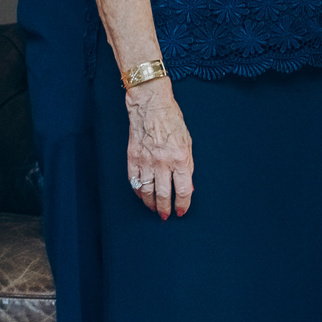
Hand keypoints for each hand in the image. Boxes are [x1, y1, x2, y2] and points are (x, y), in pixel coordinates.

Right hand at [125, 78, 193, 218]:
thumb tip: (188, 187)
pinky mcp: (132, 158)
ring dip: (151, 204)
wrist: (150, 105)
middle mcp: (162, 162)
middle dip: (166, 209)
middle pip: (164, 195)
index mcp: (180, 158)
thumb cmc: (172, 121)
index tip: (181, 211)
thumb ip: (188, 166)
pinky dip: (138, 191)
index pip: (182, 190)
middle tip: (166, 215)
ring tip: (155, 209)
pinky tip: (142, 195)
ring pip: (147, 192)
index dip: (183, 204)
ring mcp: (146, 161)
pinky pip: (134, 181)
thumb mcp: (188, 143)